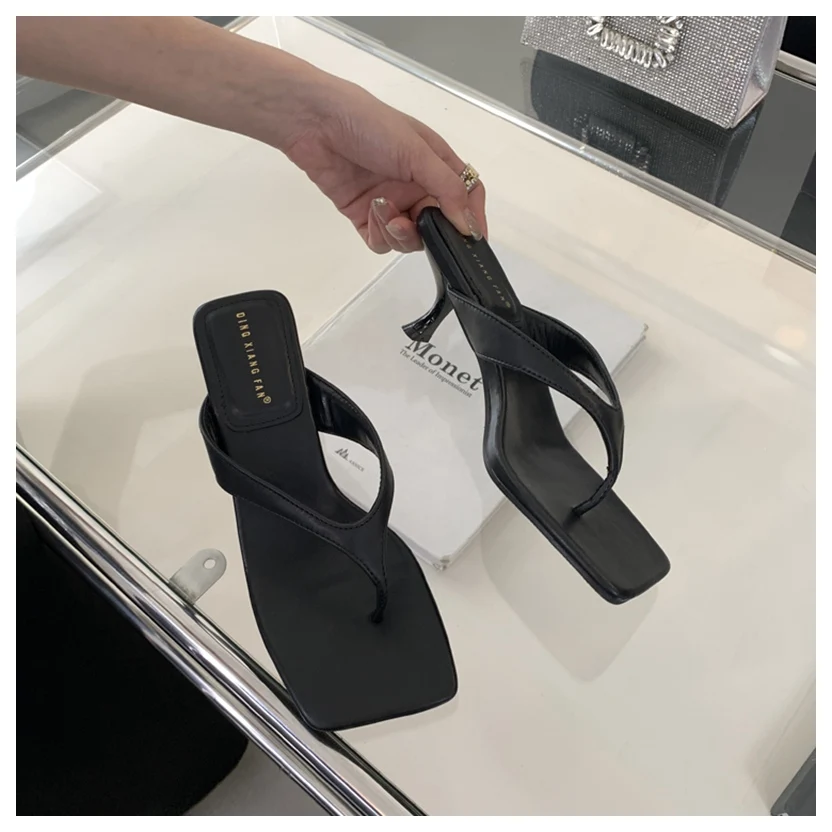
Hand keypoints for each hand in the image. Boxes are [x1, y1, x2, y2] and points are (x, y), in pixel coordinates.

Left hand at [278, 70, 486, 253]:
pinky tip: (370, 212)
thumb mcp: (417, 152)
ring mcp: (390, 202)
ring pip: (408, 239)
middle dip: (427, 231)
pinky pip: (381, 241)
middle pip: (437, 225)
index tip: (474, 241)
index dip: (473, 218)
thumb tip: (469, 225)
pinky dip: (379, 234)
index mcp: (435, 163)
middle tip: (413, 222)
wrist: (316, 123)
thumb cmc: (370, 124)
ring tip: (382, 209)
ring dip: (398, 232)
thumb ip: (447, 190)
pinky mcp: (364, 215)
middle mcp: (416, 185)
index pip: (466, 196)